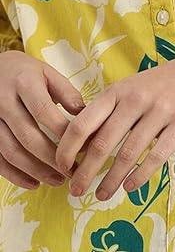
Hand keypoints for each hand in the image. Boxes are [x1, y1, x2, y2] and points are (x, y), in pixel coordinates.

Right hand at [0, 50, 84, 189]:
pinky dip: (15, 175)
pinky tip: (34, 183)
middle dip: (52, 158)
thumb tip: (85, 115)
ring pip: (12, 151)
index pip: (44, 112)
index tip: (82, 146)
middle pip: (28, 136)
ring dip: (36, 170)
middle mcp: (4, 102)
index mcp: (25, 84)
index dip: (63, 132)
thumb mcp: (47, 73)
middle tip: (73, 171)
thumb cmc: (25, 72)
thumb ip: (66, 92)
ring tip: (58, 180)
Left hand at [55, 48, 174, 200]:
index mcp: (118, 91)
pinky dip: (140, 175)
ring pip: (128, 154)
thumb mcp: (130, 88)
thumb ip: (108, 112)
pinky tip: (130, 186)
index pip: (83, 122)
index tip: (62, 167)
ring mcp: (160, 111)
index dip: (68, 148)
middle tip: (76, 191)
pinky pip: (156, 155)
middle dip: (86, 172)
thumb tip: (81, 146)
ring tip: (102, 195)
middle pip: (103, 143)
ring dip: (111, 180)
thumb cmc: (162, 83)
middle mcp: (136, 100)